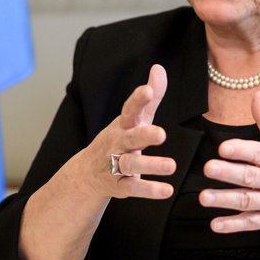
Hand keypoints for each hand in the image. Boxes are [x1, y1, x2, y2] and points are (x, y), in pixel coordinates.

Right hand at [82, 63, 175, 199]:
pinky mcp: (119, 185)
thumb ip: (150, 96)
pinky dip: (149, 190)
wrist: (87, 173)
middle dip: (143, 135)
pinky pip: (133, 188)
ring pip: (131, 164)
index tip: (147, 90)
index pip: (129, 110)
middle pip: (129, 138)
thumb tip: (159, 68)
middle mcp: (117, 143)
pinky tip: (167, 191)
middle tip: (161, 134)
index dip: (138, 100)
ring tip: (172, 166)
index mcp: (123, 125)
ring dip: (151, 165)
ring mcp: (115, 165)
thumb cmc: (118, 139)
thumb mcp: (133, 118)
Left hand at [199, 90, 259, 232]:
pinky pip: (251, 223)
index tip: (224, 147)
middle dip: (230, 173)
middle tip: (209, 167)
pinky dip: (233, 225)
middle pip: (252, 177)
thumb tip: (256, 96)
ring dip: (225, 200)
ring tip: (204, 197)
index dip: (242, 150)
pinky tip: (216, 224)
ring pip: (248, 201)